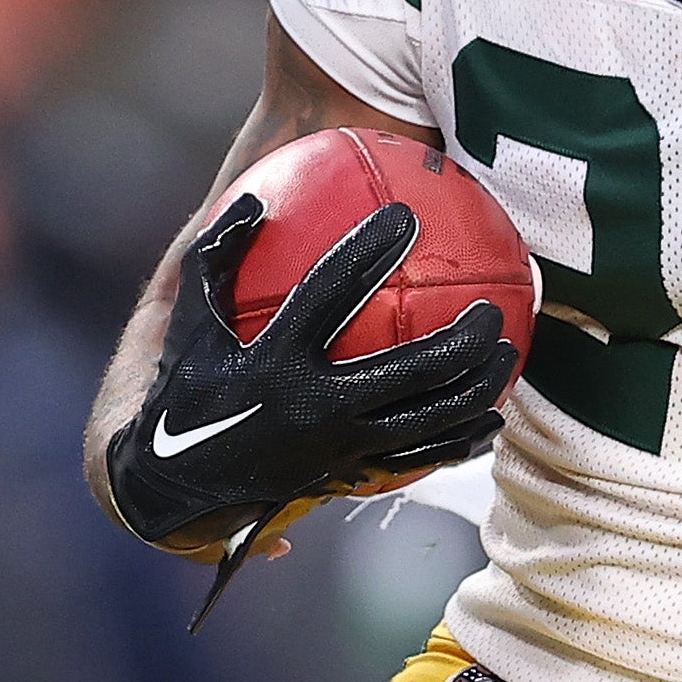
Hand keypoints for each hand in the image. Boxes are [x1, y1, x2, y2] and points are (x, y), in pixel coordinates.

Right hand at [104, 195, 519, 564]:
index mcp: (273, 361)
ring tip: (508, 353)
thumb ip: (216, 258)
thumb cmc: (184, 390)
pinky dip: (463, 439)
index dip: (367, 251)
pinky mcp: (351, 475)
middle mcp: (313, 407)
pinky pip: (422, 459)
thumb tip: (254, 196)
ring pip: (430, 419)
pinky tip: (493, 418)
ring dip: (478, 387)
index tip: (406, 217)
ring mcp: (338, 447)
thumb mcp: (187, 324)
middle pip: (412, 370)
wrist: (173, 485)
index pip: (329, 295)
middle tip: (491, 309)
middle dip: (462, 340)